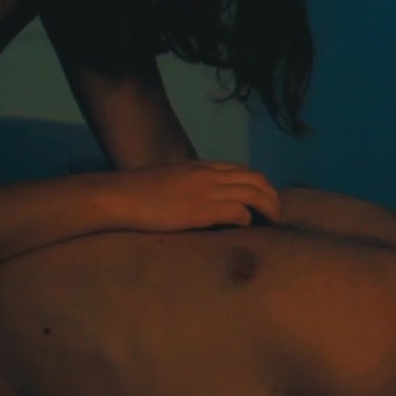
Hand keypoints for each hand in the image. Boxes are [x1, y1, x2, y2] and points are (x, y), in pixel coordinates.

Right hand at [101, 160, 282, 231]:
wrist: (118, 196)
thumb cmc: (138, 193)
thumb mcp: (172, 180)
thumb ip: (191, 186)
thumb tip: (202, 202)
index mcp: (202, 167)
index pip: (243, 171)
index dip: (260, 186)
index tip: (265, 201)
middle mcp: (210, 175)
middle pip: (257, 180)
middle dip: (273, 197)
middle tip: (277, 215)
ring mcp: (207, 191)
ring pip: (254, 193)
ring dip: (269, 209)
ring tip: (274, 223)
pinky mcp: (201, 210)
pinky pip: (238, 211)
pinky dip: (248, 219)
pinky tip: (246, 228)